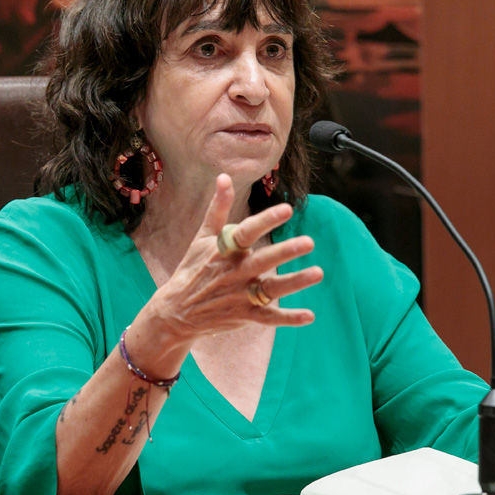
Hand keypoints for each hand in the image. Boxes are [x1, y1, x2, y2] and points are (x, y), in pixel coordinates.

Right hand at [146, 174, 322, 342]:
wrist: (176, 311)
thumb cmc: (193, 268)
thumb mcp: (202, 237)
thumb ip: (218, 208)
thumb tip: (224, 176)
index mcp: (225, 250)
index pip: (247, 232)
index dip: (266, 220)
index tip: (288, 209)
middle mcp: (234, 272)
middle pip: (263, 261)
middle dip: (285, 252)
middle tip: (309, 243)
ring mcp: (240, 295)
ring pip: (271, 289)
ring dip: (295, 282)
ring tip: (318, 273)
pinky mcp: (244, 315)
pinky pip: (269, 318)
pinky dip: (289, 318)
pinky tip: (310, 316)